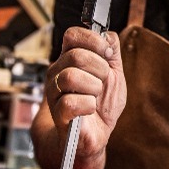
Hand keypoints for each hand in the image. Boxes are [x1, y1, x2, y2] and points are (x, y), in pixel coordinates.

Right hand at [45, 27, 126, 168]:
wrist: (96, 134)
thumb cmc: (102, 104)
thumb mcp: (114, 74)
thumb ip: (112, 52)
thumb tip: (108, 35)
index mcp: (69, 58)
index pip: (72, 35)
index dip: (93, 40)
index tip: (107, 54)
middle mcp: (57, 72)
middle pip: (76, 55)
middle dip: (99, 68)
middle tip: (102, 82)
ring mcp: (54, 92)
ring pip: (71, 77)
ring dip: (93, 87)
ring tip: (95, 96)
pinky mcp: (57, 112)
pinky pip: (71, 102)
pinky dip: (88, 105)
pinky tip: (90, 109)